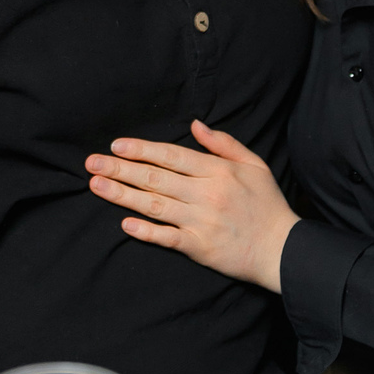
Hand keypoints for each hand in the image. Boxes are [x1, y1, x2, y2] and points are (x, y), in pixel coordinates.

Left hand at [86, 120, 298, 290]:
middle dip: (120, 169)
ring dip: (122, 195)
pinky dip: (146, 231)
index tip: (116, 146)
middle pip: (155, 178)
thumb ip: (223, 143)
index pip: (171, 155)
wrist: (282, 249)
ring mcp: (201, 221)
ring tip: (96, 186)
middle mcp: (206, 194)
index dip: (141, 149)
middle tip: (92, 163)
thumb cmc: (267, 204)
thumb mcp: (253, 165)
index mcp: (218, 171)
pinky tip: (124, 223)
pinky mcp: (199, 247)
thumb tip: (195, 124)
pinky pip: (167, 237)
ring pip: (155, 205)